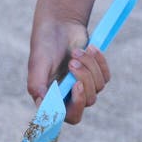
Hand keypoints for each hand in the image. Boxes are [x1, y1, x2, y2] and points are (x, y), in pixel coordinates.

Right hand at [28, 0, 108, 123]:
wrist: (59, 25)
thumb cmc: (44, 45)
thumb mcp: (37, 64)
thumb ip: (36, 85)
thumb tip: (41, 103)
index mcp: (51, 98)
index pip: (67, 116)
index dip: (75, 106)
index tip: (76, 85)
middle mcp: (67, 96)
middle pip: (87, 102)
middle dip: (84, 80)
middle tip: (72, 62)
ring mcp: (82, 87)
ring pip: (98, 88)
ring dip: (90, 67)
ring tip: (77, 51)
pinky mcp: (95, 76)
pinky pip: (105, 76)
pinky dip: (99, 61)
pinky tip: (90, 48)